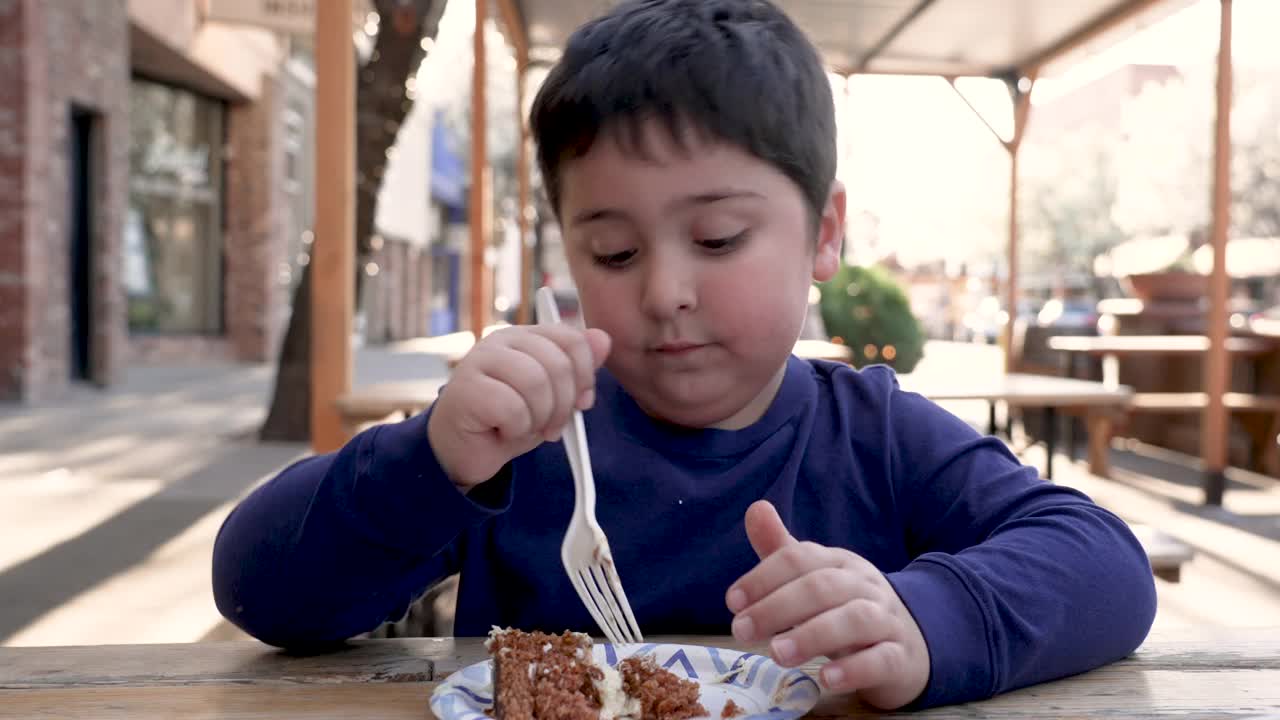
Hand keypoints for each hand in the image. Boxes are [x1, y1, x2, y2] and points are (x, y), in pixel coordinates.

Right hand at [427, 325, 610, 488]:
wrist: (466, 453)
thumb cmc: (509, 421)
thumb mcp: (554, 397)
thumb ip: (578, 369)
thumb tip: (603, 339)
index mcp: (526, 336)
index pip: (572, 339)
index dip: (585, 376)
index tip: (580, 402)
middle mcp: (500, 340)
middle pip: (558, 363)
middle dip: (563, 405)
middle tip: (551, 426)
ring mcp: (478, 360)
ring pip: (536, 383)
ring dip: (539, 417)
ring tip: (525, 428)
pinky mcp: (464, 388)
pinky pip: (512, 407)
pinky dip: (516, 429)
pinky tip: (503, 431)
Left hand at [725, 501, 929, 709]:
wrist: (908, 644)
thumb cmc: (846, 608)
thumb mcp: (814, 578)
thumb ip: (782, 551)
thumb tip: (755, 507)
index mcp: (839, 563)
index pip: (801, 558)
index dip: (764, 577)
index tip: (733, 601)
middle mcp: (865, 586)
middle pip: (823, 587)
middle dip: (778, 607)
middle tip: (741, 630)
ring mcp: (887, 621)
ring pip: (855, 620)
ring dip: (813, 636)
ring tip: (777, 653)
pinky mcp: (901, 659)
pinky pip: (882, 660)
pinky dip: (854, 669)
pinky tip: (827, 679)